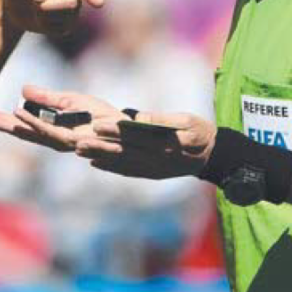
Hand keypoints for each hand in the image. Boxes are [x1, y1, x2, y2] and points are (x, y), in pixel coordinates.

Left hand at [0, 0, 103, 38]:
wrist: (12, 5)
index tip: (99, 3)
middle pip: (71, 4)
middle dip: (50, 8)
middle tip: (35, 5)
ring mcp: (71, 7)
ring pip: (66, 19)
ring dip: (45, 17)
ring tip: (36, 9)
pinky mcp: (67, 23)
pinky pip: (61, 29)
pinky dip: (47, 27)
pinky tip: (41, 19)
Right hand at [0, 85, 120, 152]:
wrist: (128, 133)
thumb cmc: (103, 118)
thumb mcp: (73, 101)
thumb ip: (48, 98)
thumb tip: (23, 90)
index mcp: (51, 129)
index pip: (20, 124)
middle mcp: (54, 139)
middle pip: (22, 131)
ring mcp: (64, 141)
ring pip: (35, 133)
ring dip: (17, 124)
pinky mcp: (76, 140)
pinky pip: (53, 131)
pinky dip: (36, 124)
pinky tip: (22, 114)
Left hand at [73, 109, 216, 179]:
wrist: (212, 156)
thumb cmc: (199, 131)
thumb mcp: (187, 120)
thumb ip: (162, 120)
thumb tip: (139, 117)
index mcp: (166, 144)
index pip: (136, 135)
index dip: (116, 130)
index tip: (97, 125)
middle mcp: (157, 159)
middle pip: (124, 151)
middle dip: (100, 146)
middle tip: (79, 141)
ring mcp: (154, 169)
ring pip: (122, 162)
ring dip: (100, 157)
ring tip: (79, 151)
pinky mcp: (152, 174)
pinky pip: (129, 171)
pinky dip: (112, 168)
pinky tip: (96, 163)